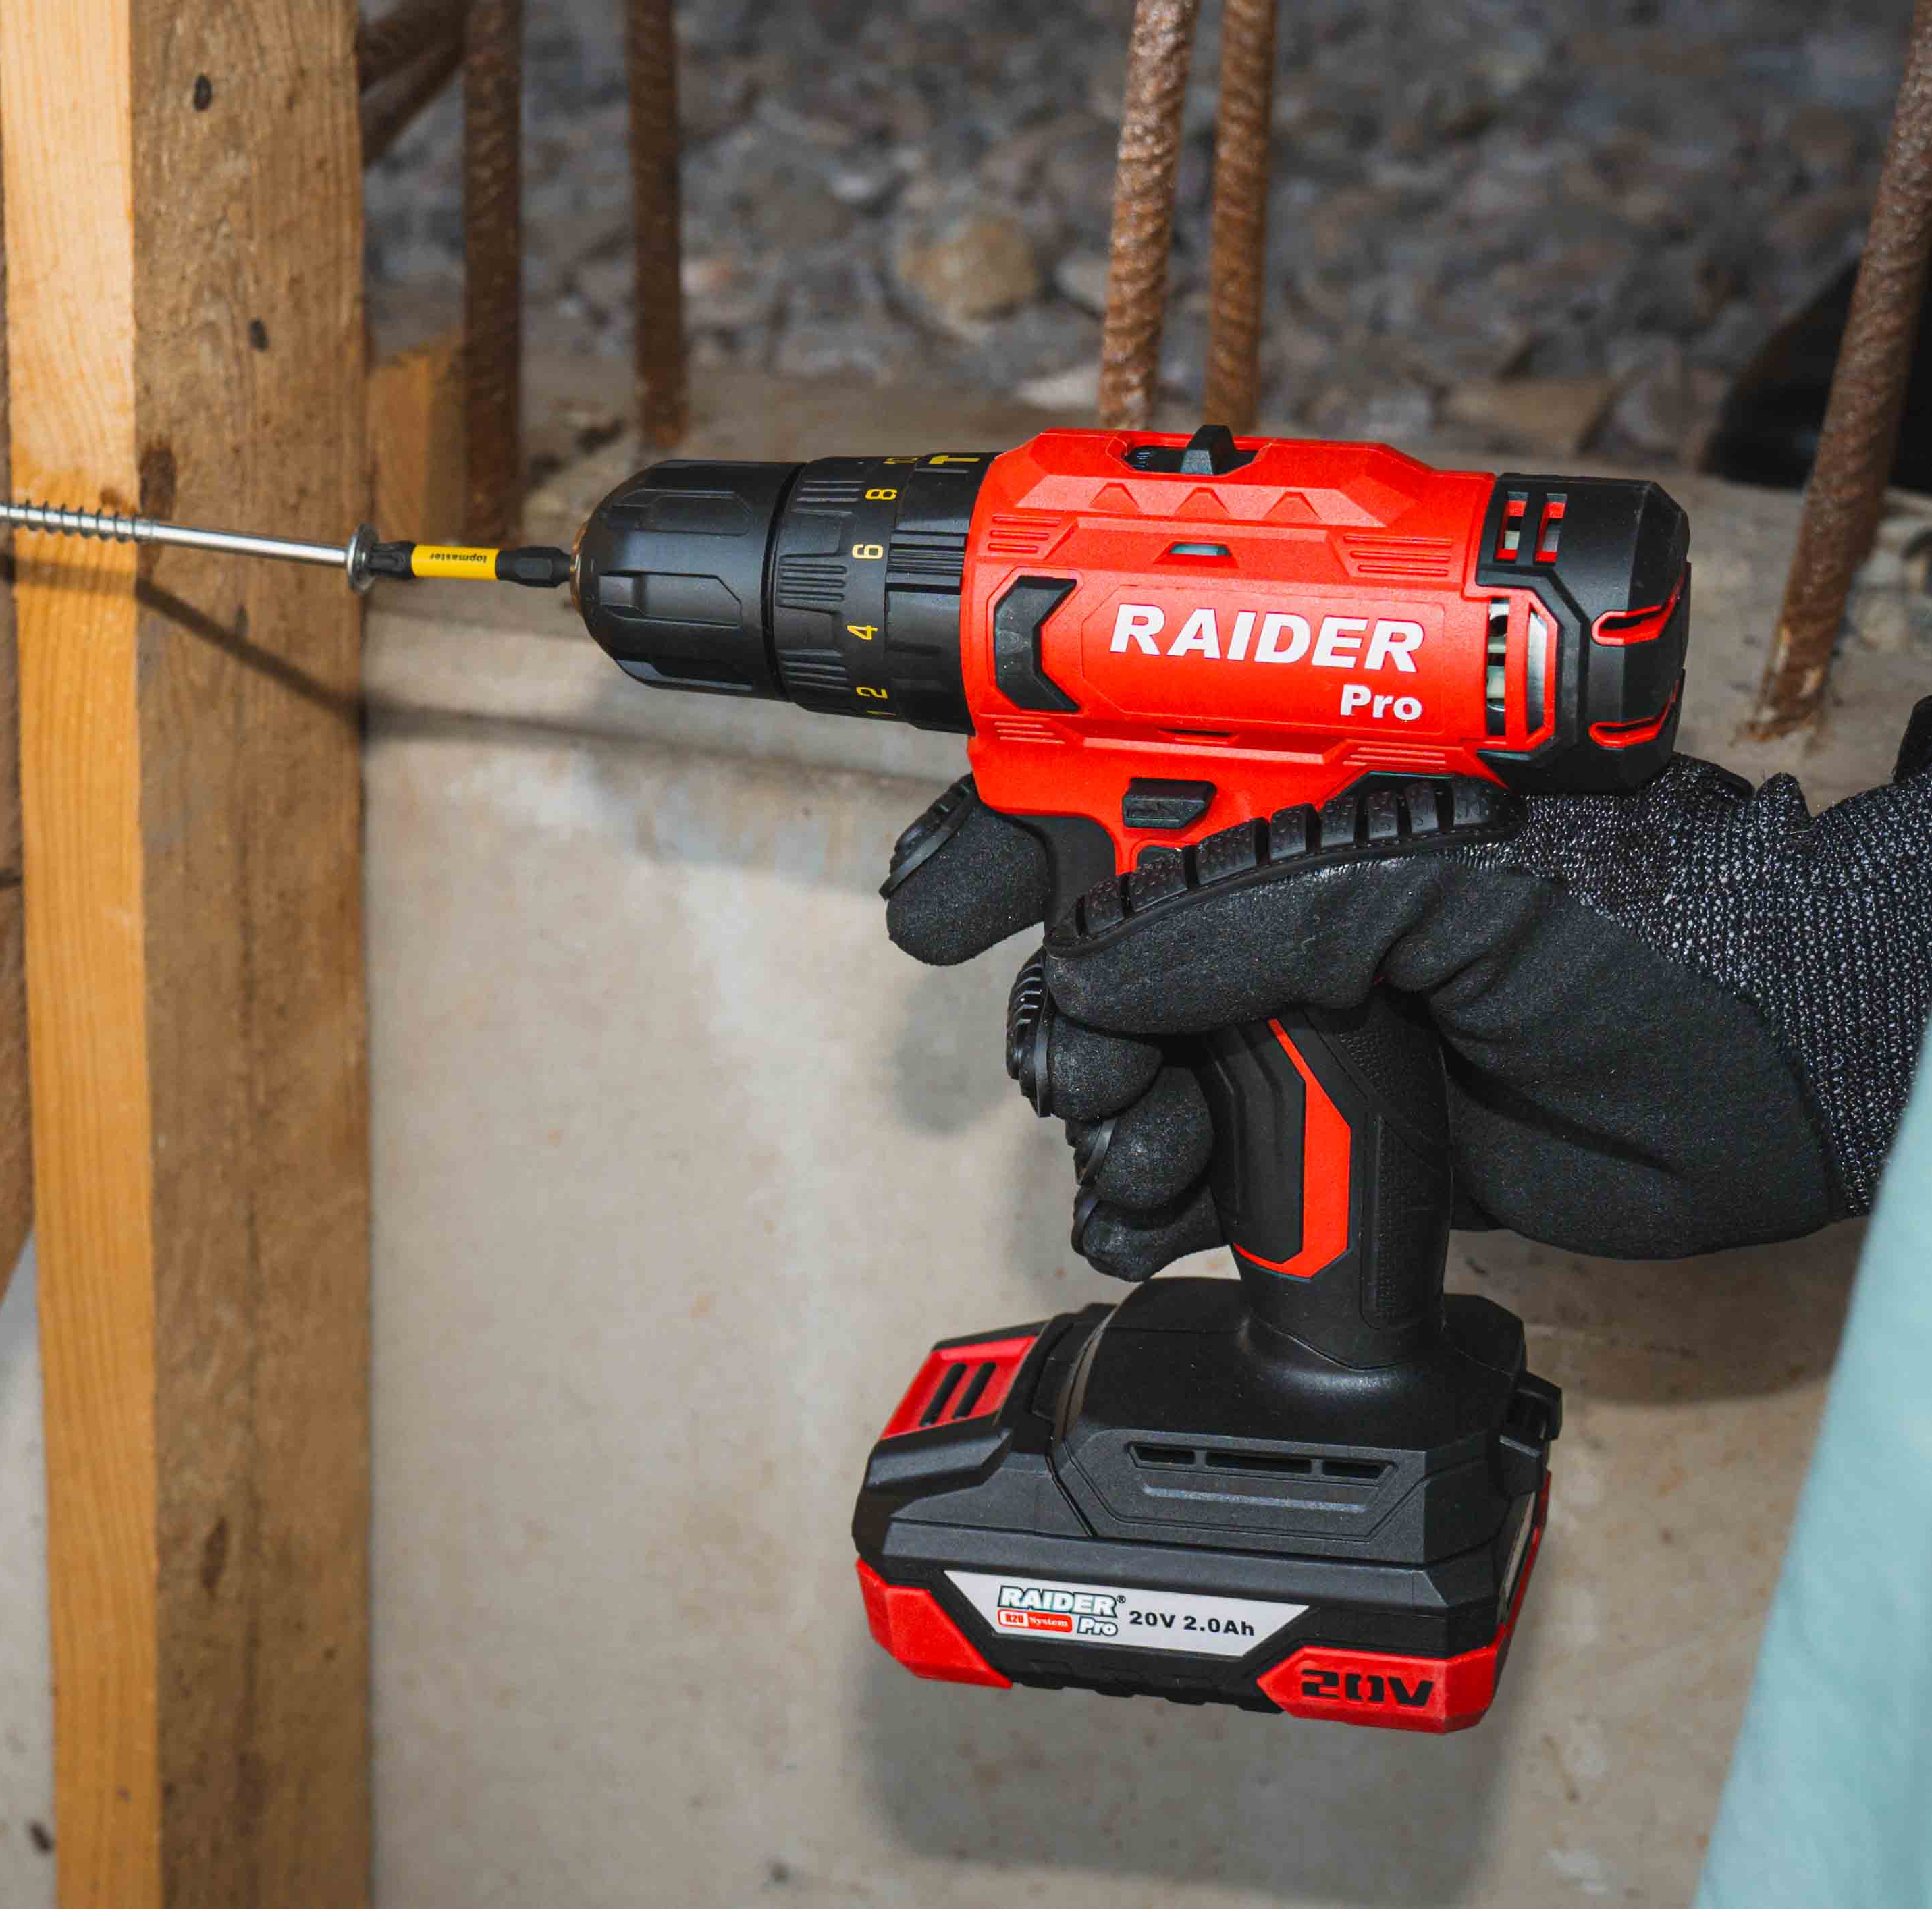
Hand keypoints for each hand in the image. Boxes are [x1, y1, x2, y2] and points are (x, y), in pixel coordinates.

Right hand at [882, 746, 1931, 1276]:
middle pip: (1092, 953)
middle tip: (1069, 1063)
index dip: (1009, 839)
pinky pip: (1195, 1179)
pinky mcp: (1333, 1141)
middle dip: (1047, 1013)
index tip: (937, 902)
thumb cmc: (1662, 921)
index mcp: (1305, 799)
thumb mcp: (1456, 877)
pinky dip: (1142, 1209)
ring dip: (1099, 1121)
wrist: (1796, 1073)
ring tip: (1140, 1146)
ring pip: (1128, 1074)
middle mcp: (1289, 908)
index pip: (1111, 793)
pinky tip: (1139, 1218)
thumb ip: (1265, 910)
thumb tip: (1097, 961)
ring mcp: (1307, 1028)